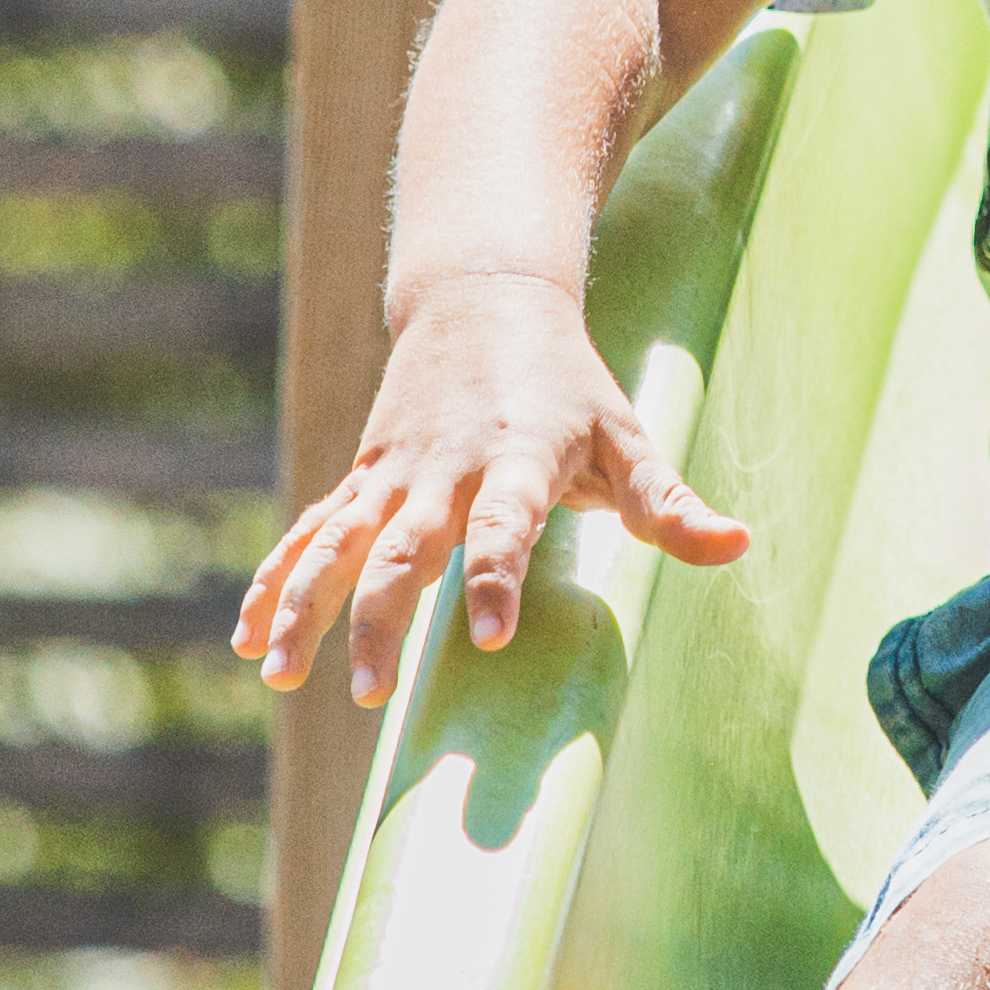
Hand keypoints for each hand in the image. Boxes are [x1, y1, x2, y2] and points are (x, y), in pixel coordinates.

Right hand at [233, 270, 752, 704]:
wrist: (484, 294)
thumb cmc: (572, 382)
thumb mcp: (629, 435)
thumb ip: (673, 503)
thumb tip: (739, 546)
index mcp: (517, 458)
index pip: (504, 525)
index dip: (494, 577)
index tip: (488, 636)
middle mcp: (446, 466)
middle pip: (403, 547)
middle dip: (381, 619)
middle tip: (372, 695)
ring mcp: (394, 472)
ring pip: (336, 542)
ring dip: (305, 606)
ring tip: (280, 675)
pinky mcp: (362, 476)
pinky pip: (310, 533)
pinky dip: (276, 582)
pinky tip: (250, 638)